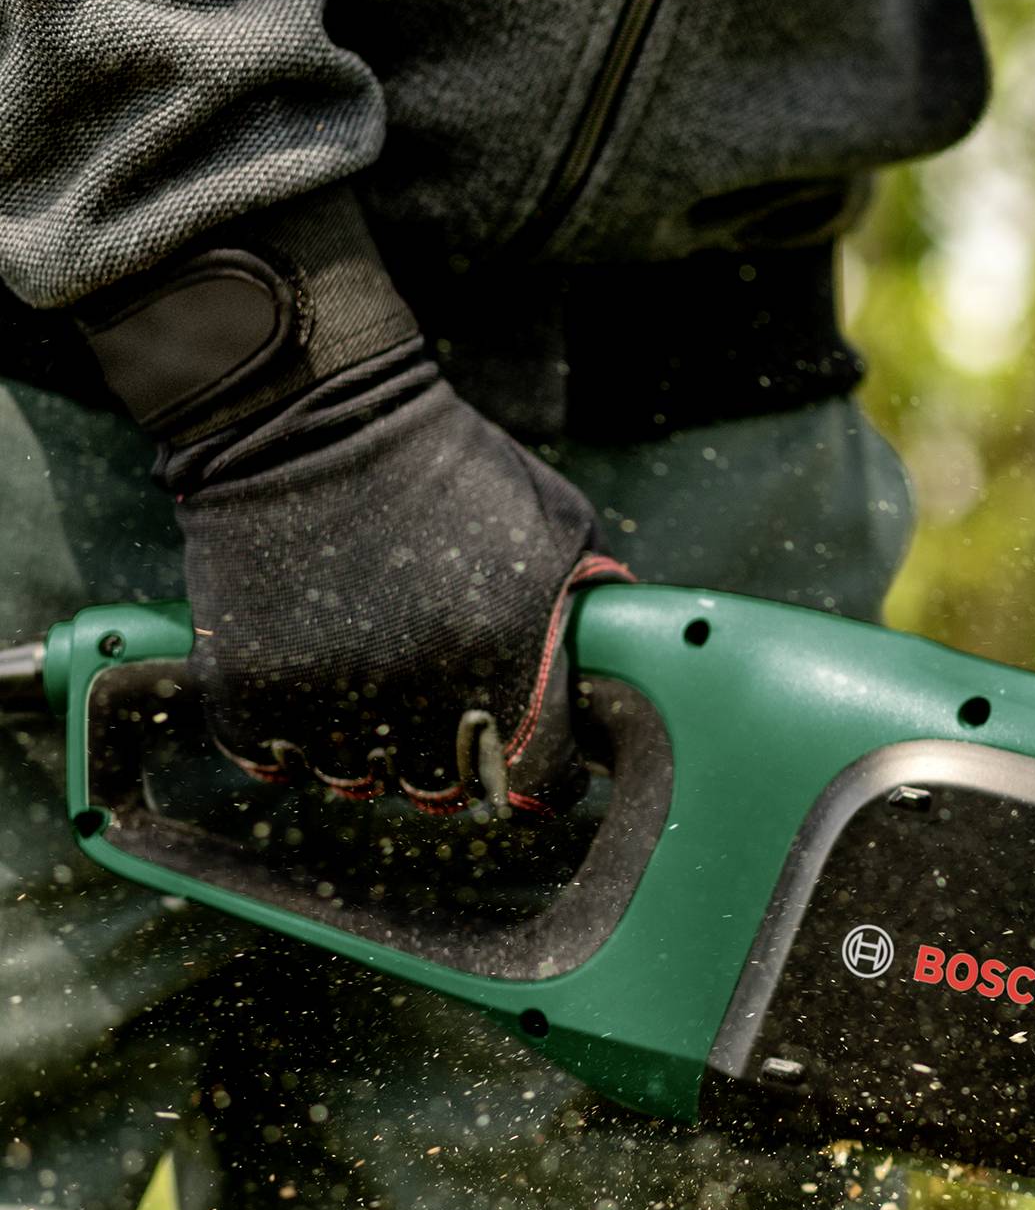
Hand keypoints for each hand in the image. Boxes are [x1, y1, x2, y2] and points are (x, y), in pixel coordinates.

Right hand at [76, 190, 621, 812]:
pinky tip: (306, 679)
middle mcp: (417, 695)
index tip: (527, 765)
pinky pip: (270, 757)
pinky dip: (284, 733)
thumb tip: (615, 666)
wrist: (311, 418)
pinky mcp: (244, 688)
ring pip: (352, 780)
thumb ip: (587, 606)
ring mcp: (324, 697)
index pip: (540, 779)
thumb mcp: (557, 526)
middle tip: (433, 713)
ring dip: (361, 748)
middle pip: (440, 792)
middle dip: (444, 762)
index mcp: (504, 662)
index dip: (539, 777)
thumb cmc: (447, 465)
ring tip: (364, 683)